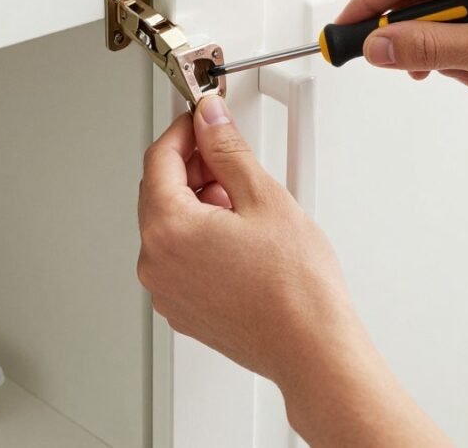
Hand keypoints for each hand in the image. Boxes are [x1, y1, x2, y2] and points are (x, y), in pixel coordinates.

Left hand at [138, 97, 452, 445]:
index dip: (184, 131)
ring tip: (244, 206)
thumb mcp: (264, 197)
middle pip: (159, 192)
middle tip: (229, 159)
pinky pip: (178, 258)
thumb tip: (209, 120)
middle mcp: (156, 263)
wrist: (311, 348)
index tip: (203, 120)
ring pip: (170, 226)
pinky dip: (199, 238)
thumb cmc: (295, 288)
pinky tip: (238, 238)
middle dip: (192, 168)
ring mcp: (166, 291)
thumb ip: (227, 149)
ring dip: (198, 204)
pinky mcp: (182, 309)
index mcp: (169, 229)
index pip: (159, 159)